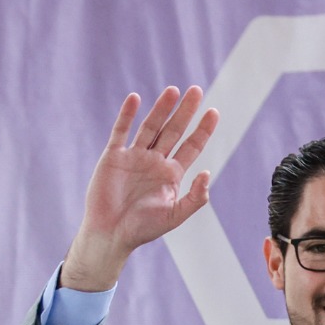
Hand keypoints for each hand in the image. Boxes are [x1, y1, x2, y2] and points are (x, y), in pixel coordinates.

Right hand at [61, 87, 220, 292]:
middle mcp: (154, 161)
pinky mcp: (113, 156)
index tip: (214, 111)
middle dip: (185, 111)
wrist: (111, 234)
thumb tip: (208, 173)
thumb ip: (194, 198)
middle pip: (173, 130)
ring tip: (173, 91)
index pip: (191, 146)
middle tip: (196, 90)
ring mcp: (134, 156)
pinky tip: (135, 99)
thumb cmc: (142, 229)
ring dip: (161, 109)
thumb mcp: (174, 216)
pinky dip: (127, 115)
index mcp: (171, 174)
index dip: (203, 129)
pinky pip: (121, 131)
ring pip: (150, 127)